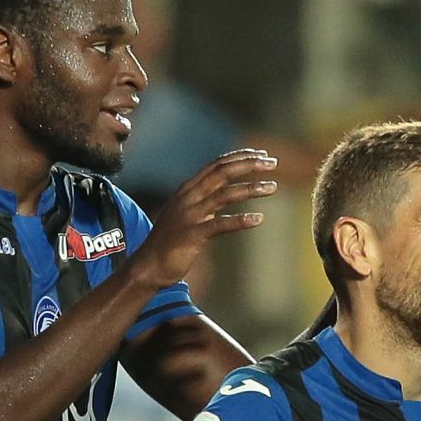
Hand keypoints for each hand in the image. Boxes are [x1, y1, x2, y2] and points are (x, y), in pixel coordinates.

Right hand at [131, 150, 278, 289]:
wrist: (148, 266)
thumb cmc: (170, 241)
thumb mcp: (186, 213)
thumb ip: (203, 200)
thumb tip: (223, 191)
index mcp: (188, 190)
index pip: (216, 165)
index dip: (239, 157)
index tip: (261, 154)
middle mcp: (188, 197)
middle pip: (222, 172)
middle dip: (248, 164)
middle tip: (272, 162)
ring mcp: (190, 215)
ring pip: (225, 195)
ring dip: (251, 188)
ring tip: (273, 187)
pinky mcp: (192, 235)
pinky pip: (220, 224)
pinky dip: (240, 221)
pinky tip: (258, 219)